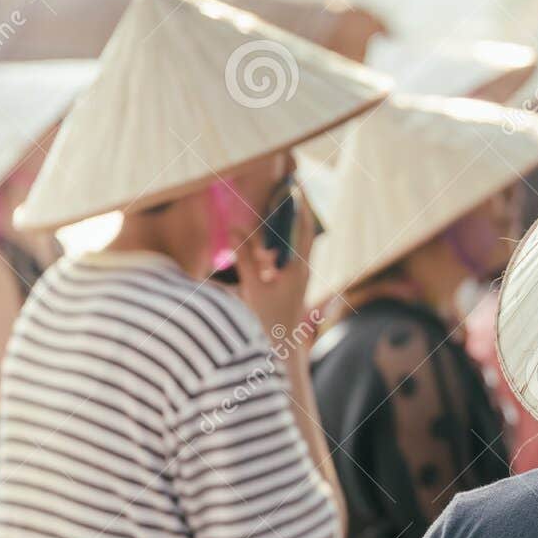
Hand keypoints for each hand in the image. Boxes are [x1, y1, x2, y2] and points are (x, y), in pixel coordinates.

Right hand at [233, 189, 315, 347]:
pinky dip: (279, 242)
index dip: (299, 206)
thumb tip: (234, 227)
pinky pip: (287, 256)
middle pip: (302, 232)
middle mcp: (302, 270)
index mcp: (298, 268)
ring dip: (287, 225)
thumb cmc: (267, 322)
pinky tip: (267, 236)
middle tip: (286, 188)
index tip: (294, 186)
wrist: (279, 351)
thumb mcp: (253, 288)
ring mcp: (298, 277)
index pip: (303, 228)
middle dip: (295, 210)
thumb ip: (244, 258)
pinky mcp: (290, 284)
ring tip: (276, 204)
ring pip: (295, 244)